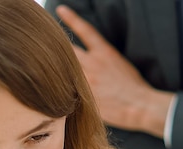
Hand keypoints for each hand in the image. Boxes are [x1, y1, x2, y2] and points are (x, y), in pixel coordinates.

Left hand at [56, 5, 172, 136]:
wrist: (139, 105)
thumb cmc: (134, 87)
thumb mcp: (119, 65)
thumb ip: (101, 61)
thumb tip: (89, 64)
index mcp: (104, 52)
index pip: (84, 30)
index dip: (71, 18)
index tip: (60, 10)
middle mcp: (92, 63)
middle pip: (68, 50)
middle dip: (56, 47)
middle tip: (43, 42)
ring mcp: (86, 80)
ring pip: (64, 71)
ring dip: (55, 71)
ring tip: (43, 70)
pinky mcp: (84, 97)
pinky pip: (67, 92)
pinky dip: (60, 92)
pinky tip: (52, 94)